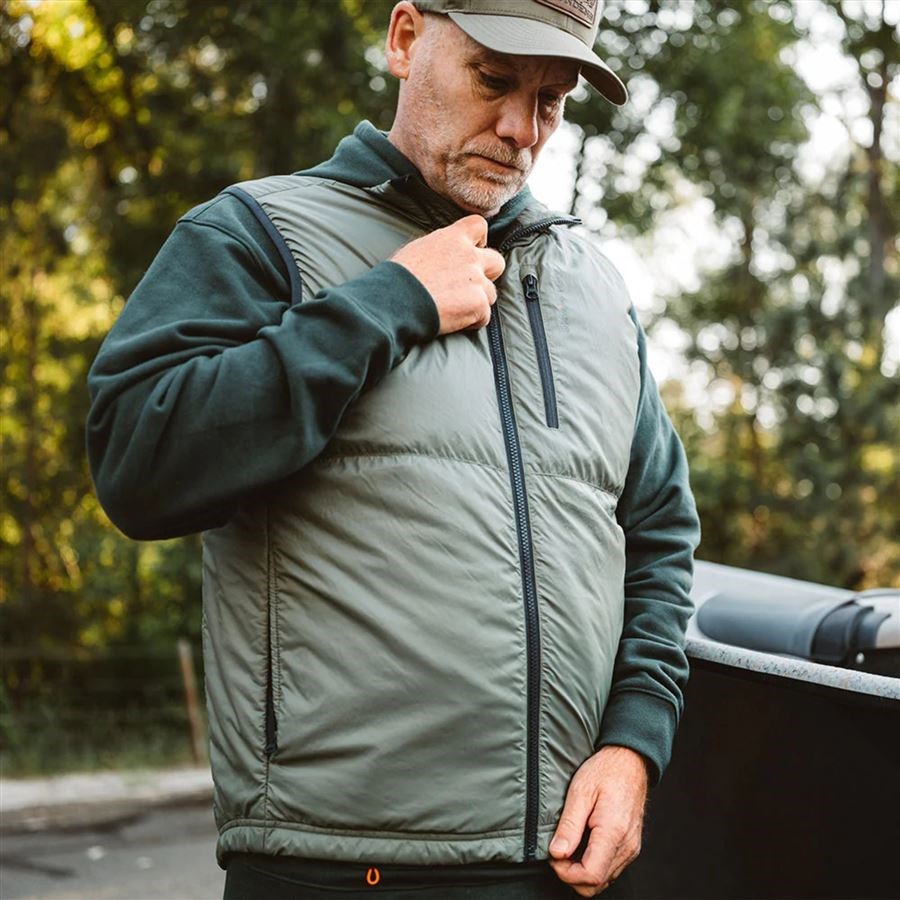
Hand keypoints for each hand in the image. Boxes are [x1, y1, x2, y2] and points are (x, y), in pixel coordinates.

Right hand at [389, 215, 505, 334]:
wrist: (396, 300)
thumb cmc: (398, 278)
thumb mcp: (417, 250)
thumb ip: (439, 248)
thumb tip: (443, 256)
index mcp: (453, 238)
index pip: (479, 226)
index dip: (480, 239)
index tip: (473, 250)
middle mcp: (469, 256)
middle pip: (497, 262)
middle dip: (488, 275)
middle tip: (469, 286)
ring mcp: (476, 280)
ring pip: (491, 293)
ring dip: (477, 301)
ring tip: (455, 309)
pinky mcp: (478, 303)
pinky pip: (485, 316)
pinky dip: (473, 321)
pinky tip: (455, 321)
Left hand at [548, 745, 648, 896]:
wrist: (630, 761)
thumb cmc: (606, 771)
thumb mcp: (580, 791)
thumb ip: (569, 825)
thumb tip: (557, 853)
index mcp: (613, 832)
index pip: (591, 875)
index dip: (567, 873)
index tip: (554, 857)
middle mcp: (626, 846)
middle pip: (597, 884)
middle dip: (572, 875)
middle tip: (558, 852)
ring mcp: (631, 848)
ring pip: (604, 880)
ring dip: (582, 871)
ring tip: (569, 845)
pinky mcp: (631, 846)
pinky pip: (611, 868)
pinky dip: (593, 864)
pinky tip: (582, 845)